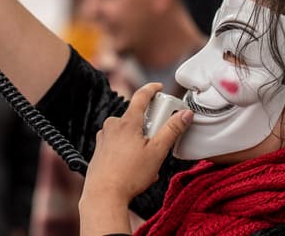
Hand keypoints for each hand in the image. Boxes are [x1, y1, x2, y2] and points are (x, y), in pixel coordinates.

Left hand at [81, 83, 192, 209]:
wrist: (103, 196)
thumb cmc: (130, 175)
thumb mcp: (157, 152)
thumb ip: (172, 130)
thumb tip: (185, 114)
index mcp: (127, 122)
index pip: (141, 96)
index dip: (152, 89)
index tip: (159, 87)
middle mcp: (113, 125)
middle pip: (136, 117)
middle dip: (150, 127)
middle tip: (159, 143)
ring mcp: (104, 137)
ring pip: (127, 132)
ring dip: (139, 141)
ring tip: (147, 163)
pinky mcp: (99, 149)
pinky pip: (118, 143)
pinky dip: (128, 150)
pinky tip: (135, 168)